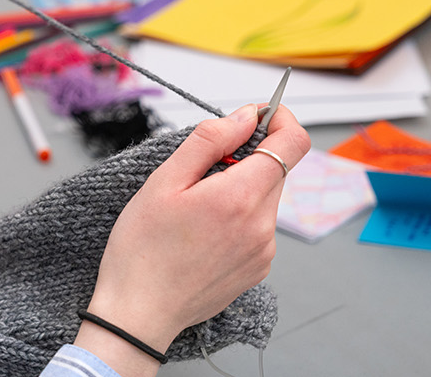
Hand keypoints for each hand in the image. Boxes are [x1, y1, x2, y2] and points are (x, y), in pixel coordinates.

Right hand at [75, 104, 310, 374]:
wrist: (139, 314)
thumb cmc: (141, 250)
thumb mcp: (164, 182)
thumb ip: (210, 140)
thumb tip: (245, 115)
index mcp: (239, 197)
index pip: (292, 142)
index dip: (279, 119)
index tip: (256, 116)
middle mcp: (262, 225)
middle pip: (277, 168)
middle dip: (247, 157)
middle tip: (203, 170)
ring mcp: (264, 250)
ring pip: (266, 198)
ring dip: (241, 189)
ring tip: (196, 210)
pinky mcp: (259, 268)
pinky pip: (259, 226)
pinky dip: (239, 217)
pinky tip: (203, 233)